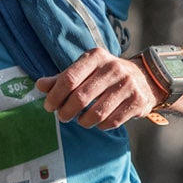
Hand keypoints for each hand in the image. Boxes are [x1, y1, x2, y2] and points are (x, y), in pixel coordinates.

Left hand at [37, 48, 156, 129]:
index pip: (69, 78)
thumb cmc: (105, 75)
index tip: (49, 106)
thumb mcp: (85, 70)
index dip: (55, 95)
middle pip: (81, 97)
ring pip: (97, 113)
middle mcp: (113, 68)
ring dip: (83, 121)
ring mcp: (127, 84)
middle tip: (62, 117)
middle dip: (66, 111)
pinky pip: (112, 121)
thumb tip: (39, 85)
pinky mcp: (137, 101)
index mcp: (96, 57)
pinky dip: (101, 126)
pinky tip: (98, 122)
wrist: (143, 77)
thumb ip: (62, 78)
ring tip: (80, 120)